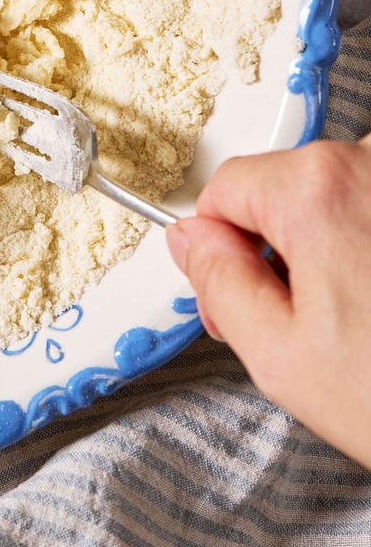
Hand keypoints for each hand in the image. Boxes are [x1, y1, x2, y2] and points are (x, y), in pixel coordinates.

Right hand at [166, 134, 370, 467]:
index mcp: (319, 188)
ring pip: (344, 201)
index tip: (245, 296)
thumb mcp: (281, 358)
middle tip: (312, 329)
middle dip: (285, 250)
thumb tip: (193, 241)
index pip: (228, 189)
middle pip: (290, 189)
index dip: (223, 249)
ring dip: (342, 250)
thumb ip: (218, 284)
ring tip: (369, 327)